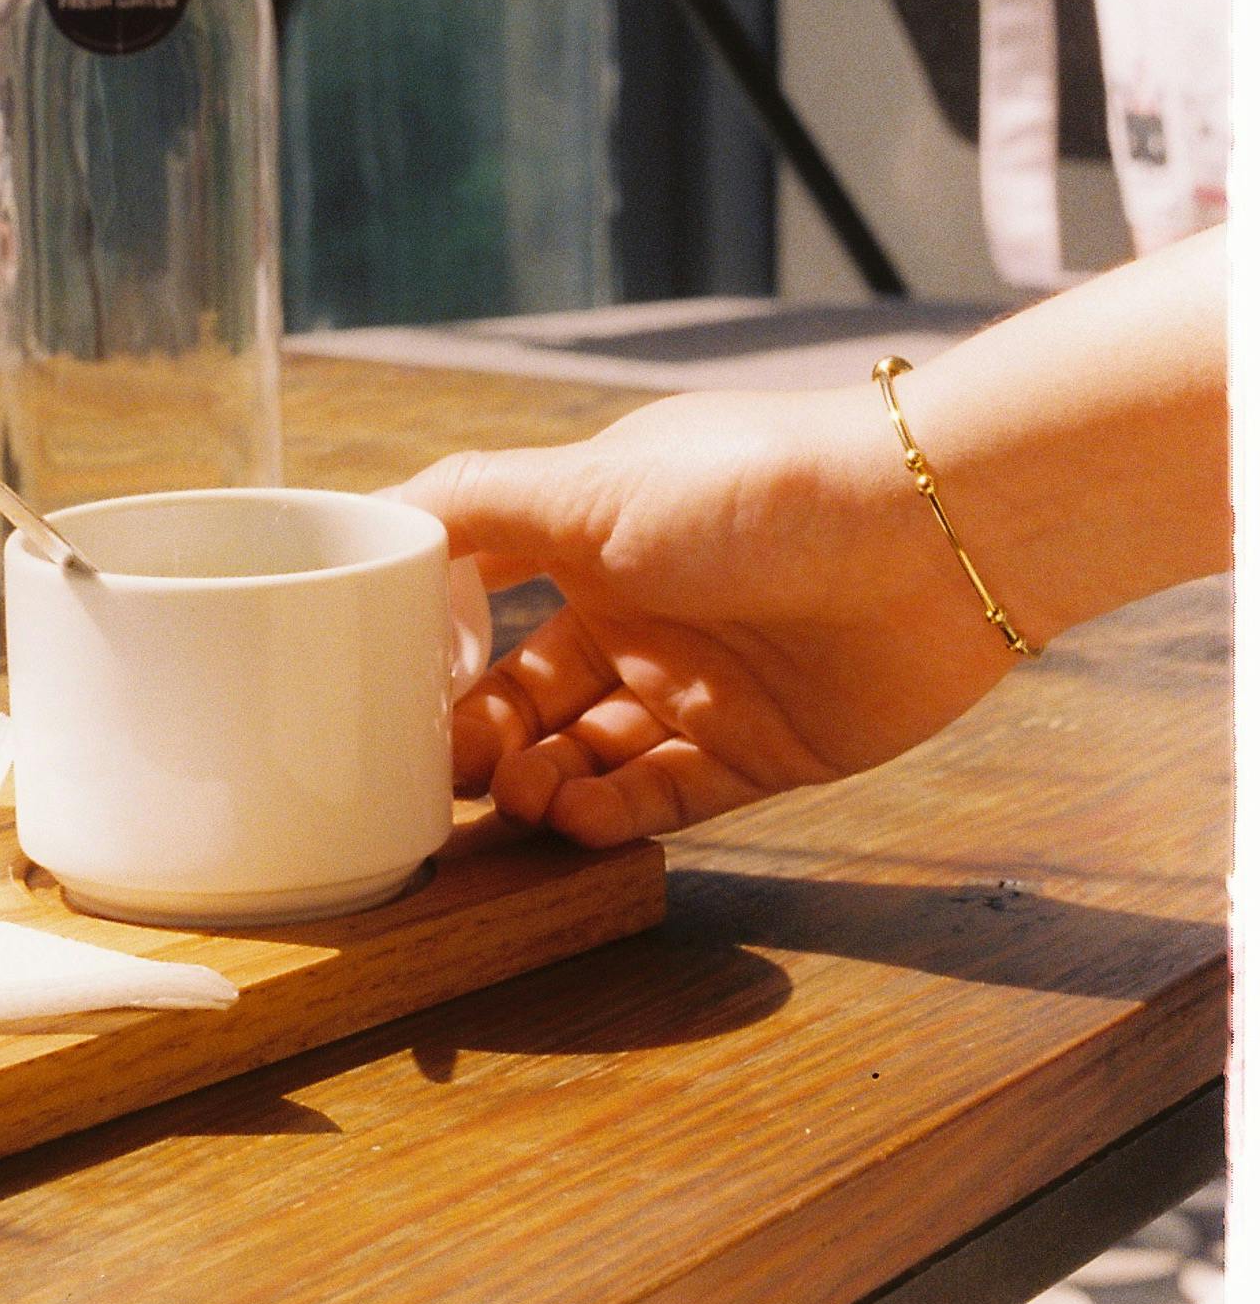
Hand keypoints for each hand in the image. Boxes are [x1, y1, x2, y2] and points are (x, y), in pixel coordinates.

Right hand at [395, 387, 1021, 846]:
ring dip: (541, 780)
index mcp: (594, 535)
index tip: (387, 689)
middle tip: (446, 770)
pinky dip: (616, 813)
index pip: (488, 596)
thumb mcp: (591, 484)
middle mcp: (642, 609)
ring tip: (515, 798)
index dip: (439, 646)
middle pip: (532, 693)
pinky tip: (573, 819)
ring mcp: (702, 684)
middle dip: (482, 735)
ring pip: (592, 752)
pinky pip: (669, 796)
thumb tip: (373, 516)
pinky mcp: (764, 750)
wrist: (931, 535)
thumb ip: (477, 503)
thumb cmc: (755, 489)